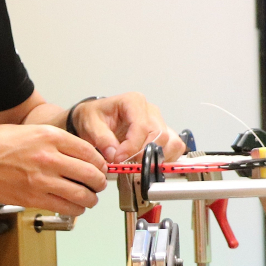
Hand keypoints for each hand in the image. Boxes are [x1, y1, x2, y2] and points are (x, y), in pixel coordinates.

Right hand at [0, 124, 107, 216]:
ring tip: (90, 198)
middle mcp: (49, 157)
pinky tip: (75, 206)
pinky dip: (76, 209)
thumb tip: (78, 153)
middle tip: (99, 184)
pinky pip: (65, 207)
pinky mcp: (34, 198)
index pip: (90, 152)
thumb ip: (55, 141)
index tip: (101, 167)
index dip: (100, 163)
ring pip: (82, 194)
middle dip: (99, 182)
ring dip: (91, 198)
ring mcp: (42, 179)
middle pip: (91, 173)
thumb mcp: (30, 130)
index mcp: (50, 136)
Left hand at [69, 93, 186, 164]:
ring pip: (171, 142)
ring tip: (137, 163)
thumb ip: (102, 139)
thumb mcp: (90, 125)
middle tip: (126, 162)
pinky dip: (165, 158)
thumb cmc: (95, 117)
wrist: (96, 119)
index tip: (118, 158)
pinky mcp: (162, 134)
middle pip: (160, 135)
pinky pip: (174, 147)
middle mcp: (150, 110)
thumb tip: (115, 154)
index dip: (132, 147)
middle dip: (144, 154)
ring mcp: (158, 122)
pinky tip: (148, 162)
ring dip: (157, 157)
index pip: (142, 126)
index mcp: (133, 102)